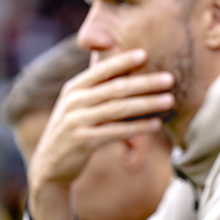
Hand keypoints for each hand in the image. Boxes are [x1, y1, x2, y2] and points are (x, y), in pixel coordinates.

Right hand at [28, 49, 174, 219]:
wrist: (50, 165)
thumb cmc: (75, 129)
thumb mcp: (81, 105)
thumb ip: (100, 90)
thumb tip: (131, 71)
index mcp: (74, 88)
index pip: (102, 70)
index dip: (123, 61)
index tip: (145, 54)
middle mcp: (74, 101)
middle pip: (116, 88)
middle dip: (145, 82)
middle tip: (170, 78)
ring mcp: (76, 121)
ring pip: (118, 109)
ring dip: (147, 104)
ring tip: (169, 100)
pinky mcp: (82, 141)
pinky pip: (116, 132)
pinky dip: (138, 128)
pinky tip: (156, 124)